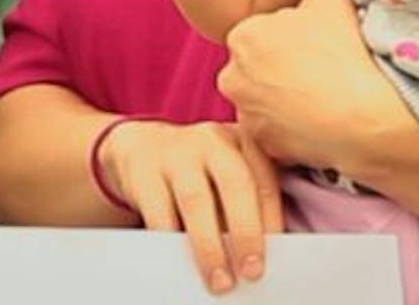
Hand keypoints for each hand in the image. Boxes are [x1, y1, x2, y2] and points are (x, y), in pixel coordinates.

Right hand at [99, 119, 281, 295]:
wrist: (140, 147)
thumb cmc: (197, 168)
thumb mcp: (227, 168)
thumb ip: (248, 197)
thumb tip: (266, 248)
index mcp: (241, 139)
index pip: (264, 180)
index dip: (272, 219)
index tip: (277, 252)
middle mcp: (211, 141)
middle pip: (235, 184)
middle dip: (246, 231)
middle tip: (252, 271)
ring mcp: (176, 154)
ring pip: (196, 201)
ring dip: (210, 246)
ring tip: (219, 279)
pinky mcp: (144, 173)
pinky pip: (160, 213)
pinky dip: (173, 241)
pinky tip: (182, 261)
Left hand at [219, 0, 411, 176]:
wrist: (371, 120)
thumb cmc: (350, 54)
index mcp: (244, 34)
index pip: (263, 33)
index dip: (293, 37)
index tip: (320, 44)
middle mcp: (232, 76)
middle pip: (259, 66)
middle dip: (284, 67)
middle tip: (324, 68)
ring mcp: (247, 115)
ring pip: (264, 99)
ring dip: (285, 98)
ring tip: (324, 94)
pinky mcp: (263, 147)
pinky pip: (273, 132)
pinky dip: (291, 128)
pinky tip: (319, 120)